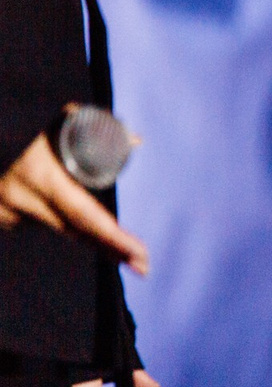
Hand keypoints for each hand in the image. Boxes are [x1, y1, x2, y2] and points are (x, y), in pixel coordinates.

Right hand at [0, 131, 148, 273]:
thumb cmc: (24, 127)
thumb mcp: (58, 122)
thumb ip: (96, 129)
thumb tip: (136, 141)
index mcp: (39, 176)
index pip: (84, 215)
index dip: (114, 238)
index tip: (141, 254)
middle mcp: (20, 200)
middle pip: (76, 231)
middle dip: (112, 247)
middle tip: (143, 264)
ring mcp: (5, 212)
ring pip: (58, 225)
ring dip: (83, 226)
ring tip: (110, 231)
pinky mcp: (0, 217)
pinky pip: (37, 221)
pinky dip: (56, 215)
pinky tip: (64, 210)